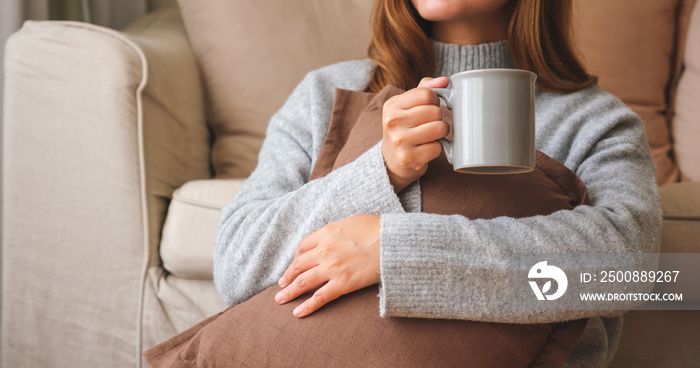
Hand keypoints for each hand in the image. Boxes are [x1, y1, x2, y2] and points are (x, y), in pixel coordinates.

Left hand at [275, 214, 380, 316]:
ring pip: (303, 282)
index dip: (296, 257)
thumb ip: (338, 229)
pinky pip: (320, 297)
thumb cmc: (377, 228)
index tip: (295, 264)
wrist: (392, 241)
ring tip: (280, 299)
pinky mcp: (342, 283)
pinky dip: (307, 306)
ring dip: (289, 292)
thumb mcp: (352, 221)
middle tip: (281, 284)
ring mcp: (332, 268)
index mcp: (326, 233)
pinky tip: (297, 313)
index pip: (303, 246)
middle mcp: (324, 250)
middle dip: (287, 276)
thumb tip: (335, 235)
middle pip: (298, 265)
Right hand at [382, 77, 449, 192]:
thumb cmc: (405, 129)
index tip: (428, 109)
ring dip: (439, 134)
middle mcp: (392, 122)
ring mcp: (400, 141)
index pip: (427, 94)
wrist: (392, 161)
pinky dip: (436, 149)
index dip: (434, 101)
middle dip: (437, 119)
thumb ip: (425, 89)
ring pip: (439, 128)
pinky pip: (438, 148)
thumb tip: (444, 81)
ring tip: (428, 137)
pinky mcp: (409, 158)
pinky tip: (424, 150)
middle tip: (427, 126)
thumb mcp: (408, 106)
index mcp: (392, 105)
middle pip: (435, 111)